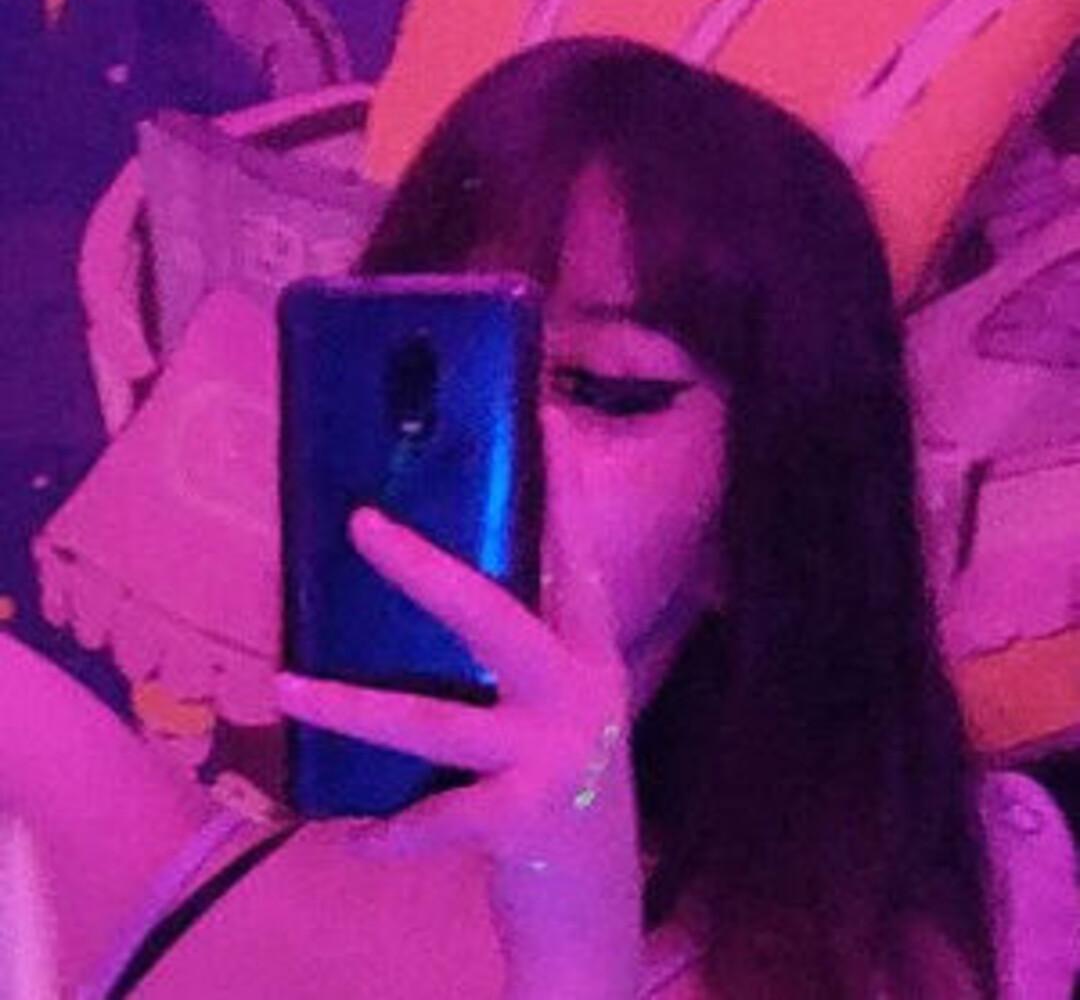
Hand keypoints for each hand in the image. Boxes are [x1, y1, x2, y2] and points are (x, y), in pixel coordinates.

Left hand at [272, 501, 633, 870]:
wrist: (598, 905)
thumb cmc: (562, 790)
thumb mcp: (557, 714)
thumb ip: (519, 661)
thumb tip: (433, 600)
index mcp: (587, 658)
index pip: (573, 561)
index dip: (558, 495)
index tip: (536, 420)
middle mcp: (578, 694)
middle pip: (493, 616)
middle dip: (423, 571)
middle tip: (360, 525)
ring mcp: (554, 754)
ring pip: (436, 718)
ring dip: (352, 708)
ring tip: (287, 686)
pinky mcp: (527, 819)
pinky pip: (433, 819)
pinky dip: (386, 832)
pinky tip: (350, 836)